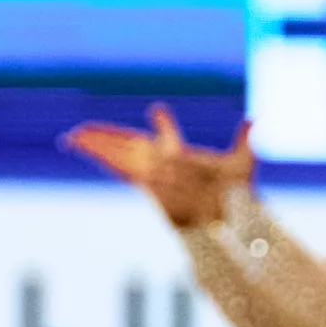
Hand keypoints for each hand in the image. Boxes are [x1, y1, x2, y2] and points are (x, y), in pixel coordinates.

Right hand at [64, 104, 253, 227]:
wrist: (230, 216)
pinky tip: (78, 144)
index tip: (158, 110)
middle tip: (85, 128)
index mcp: (180, 155)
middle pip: (129, 144)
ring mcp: (152, 171)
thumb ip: (244, 141)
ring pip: (117, 153)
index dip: (162, 124)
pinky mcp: (145, 179)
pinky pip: (115, 164)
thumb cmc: (237, 195)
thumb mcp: (243, 162)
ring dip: (95, 144)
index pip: (167, 136)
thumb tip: (253, 120)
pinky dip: (96, 153)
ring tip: (72, 136)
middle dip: (108, 136)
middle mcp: (162, 163)